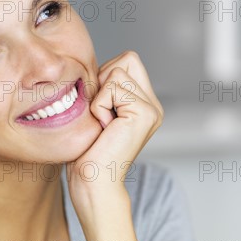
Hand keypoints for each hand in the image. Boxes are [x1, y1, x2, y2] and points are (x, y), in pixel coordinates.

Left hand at [66, 50, 163, 209]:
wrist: (93, 181)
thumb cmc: (87, 150)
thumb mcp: (96, 110)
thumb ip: (105, 87)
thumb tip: (95, 66)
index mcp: (144, 103)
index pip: (127, 60)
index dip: (105, 75)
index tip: (99, 107)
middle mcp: (153, 105)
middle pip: (127, 59)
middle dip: (104, 80)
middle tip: (101, 113)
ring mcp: (152, 108)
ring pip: (117, 71)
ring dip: (100, 96)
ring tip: (103, 123)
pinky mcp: (145, 112)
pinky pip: (112, 88)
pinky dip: (99, 106)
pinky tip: (104, 129)